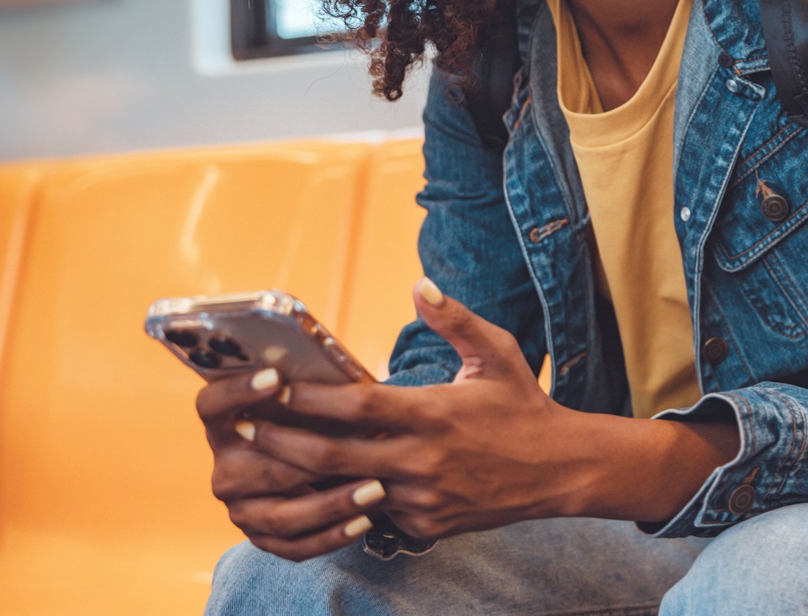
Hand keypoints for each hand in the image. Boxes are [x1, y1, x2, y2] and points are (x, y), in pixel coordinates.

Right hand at [196, 367, 383, 560]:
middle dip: (313, 460)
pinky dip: (332, 535)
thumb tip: (349, 379)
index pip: (212, 405)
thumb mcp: (313, 402)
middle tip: (360, 448)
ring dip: (332, 503)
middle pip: (260, 469)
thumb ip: (316, 391)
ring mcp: (241, 508)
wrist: (321, 464)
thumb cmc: (318, 420)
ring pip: (282, 515)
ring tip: (376, 488)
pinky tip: (366, 520)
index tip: (276, 377)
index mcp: (227, 425)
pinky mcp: (261, 538)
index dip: (237, 391)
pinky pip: (295, 546)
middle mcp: (226, 469)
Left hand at [234, 278, 740, 540]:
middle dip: (282, 440)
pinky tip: (321, 483)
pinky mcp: (424, 524)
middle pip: (331, 457)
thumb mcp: (497, 354)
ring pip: (344, 490)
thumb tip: (420, 284)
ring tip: (265, 456)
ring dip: (301, 476)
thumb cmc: (523, 406)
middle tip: (247, 424)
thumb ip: (455, 318)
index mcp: (434, 414)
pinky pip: (374, 511)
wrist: (560, 470)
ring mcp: (421, 498)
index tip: (273, 384)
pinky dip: (346, 497)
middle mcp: (422, 460)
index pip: (355, 407)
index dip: (309, 397)